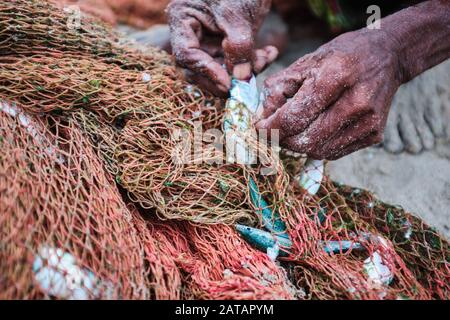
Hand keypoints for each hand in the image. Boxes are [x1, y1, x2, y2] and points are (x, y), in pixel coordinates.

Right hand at [166, 0, 277, 95]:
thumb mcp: (238, 16)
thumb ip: (239, 48)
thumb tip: (240, 79)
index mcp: (183, 20)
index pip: (187, 55)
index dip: (206, 72)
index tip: (227, 84)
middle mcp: (191, 34)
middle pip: (198, 69)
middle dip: (225, 77)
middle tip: (245, 84)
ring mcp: (208, 41)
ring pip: (220, 70)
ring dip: (244, 70)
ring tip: (265, 58)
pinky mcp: (225, 45)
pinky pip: (235, 63)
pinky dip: (253, 62)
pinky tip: (269, 53)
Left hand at [256, 29, 403, 159]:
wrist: (387, 56)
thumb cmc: (342, 56)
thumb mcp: (306, 62)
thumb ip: (279, 88)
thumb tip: (262, 117)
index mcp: (335, 77)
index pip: (293, 118)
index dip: (270, 128)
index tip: (258, 128)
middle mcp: (356, 102)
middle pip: (305, 140)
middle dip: (282, 139)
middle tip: (273, 131)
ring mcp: (368, 122)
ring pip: (318, 151)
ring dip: (298, 144)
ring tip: (293, 129)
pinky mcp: (373, 135)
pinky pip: (333, 152)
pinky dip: (317, 146)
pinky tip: (315, 130)